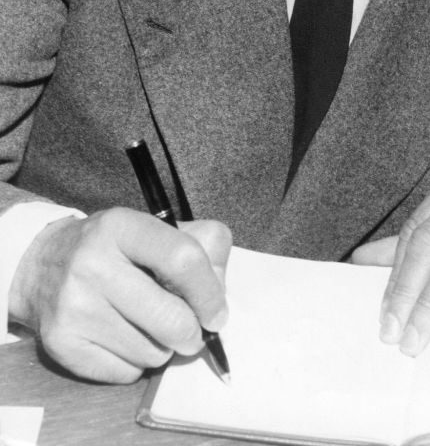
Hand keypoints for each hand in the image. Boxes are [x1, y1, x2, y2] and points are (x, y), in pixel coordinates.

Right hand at [8, 207, 231, 382]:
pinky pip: (125, 373)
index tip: (217, 313)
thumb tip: (219, 295)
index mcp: (122, 226)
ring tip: (147, 326)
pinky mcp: (61, 344)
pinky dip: (134, 364)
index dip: (210, 292)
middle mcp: (93, 263)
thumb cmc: (115, 249)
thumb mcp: (155, 229)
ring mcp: (74, 306)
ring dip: (162, 348)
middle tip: (190, 330)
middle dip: (192, 332)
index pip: (183, 259)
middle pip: (172, 317)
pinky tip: (122, 339)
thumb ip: (202, 247)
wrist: (41, 266)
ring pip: (152, 352)